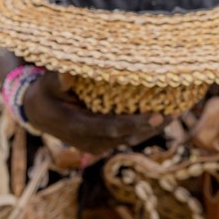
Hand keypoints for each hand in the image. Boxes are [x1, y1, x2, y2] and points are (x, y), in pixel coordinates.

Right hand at [21, 71, 165, 155]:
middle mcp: (92, 142)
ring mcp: (99, 145)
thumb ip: (57, 80)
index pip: (114, 128)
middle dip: (155, 125)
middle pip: (129, 136)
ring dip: (155, 127)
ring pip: (132, 138)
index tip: (158, 115)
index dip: (137, 123)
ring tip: (179, 111)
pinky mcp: (104, 142)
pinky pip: (129, 135)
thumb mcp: (47, 84)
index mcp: (80, 129)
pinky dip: (145, 126)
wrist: (39, 113)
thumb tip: (67, 73)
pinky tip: (164, 114)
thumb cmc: (45, 93)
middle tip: (179, 111)